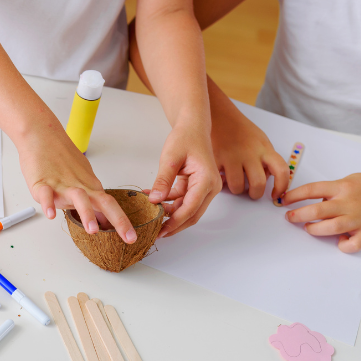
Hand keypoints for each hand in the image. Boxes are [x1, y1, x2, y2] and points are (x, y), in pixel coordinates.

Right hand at [21, 128, 137, 243]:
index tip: (132, 237)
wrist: (42, 136)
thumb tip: (103, 219)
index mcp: (90, 187)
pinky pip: (46, 194)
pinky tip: (50, 214)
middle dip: (119, 220)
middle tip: (128, 237)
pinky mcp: (42, 182)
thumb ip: (91, 199)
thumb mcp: (81, 178)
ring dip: (87, 214)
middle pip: (103, 202)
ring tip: (92, 229)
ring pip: (78, 198)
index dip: (123, 222)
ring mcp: (61, 184)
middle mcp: (79, 187)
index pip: (111, 205)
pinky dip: (48, 204)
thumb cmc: (60, 158)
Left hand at [150, 119, 221, 237]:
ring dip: (169, 215)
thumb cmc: (185, 138)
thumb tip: (155, 200)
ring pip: (187, 210)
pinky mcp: (196, 187)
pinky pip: (182, 201)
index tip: (160, 231)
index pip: (190, 209)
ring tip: (150, 217)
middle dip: (173, 226)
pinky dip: (168, 204)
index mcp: (206, 180)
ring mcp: (204, 188)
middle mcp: (210, 187)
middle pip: (192, 215)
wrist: (192, 127)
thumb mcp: (170, 158)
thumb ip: (163, 180)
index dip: (174, 222)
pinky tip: (152, 201)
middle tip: (155, 234)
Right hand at [210, 97, 289, 200]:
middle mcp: (250, 153)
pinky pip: (221, 181)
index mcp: (264, 148)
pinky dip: (222, 182)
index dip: (281, 186)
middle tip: (251, 192)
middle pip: (258, 184)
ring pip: (238, 187)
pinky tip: (222, 175)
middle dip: (255, 194)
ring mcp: (232, 157)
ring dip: (237, 189)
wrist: (219, 115)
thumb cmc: (240, 130)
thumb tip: (267, 178)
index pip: (282, 170)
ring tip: (234, 183)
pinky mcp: (216, 160)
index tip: (276, 194)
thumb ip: (266, 158)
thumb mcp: (260, 140)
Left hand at [281, 170, 360, 252]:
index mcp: (344, 187)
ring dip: (314, 230)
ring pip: (330, 228)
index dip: (294, 196)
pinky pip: (351, 245)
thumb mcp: (352, 180)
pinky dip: (342, 246)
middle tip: (290, 218)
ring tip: (309, 228)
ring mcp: (360, 218)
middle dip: (297, 216)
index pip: (312, 189)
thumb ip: (333, 190)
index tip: (283, 201)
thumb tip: (315, 202)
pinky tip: (339, 241)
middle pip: (316, 211)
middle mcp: (350, 202)